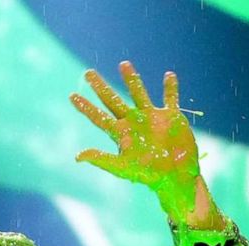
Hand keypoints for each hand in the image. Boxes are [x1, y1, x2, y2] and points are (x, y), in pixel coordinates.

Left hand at [70, 61, 220, 226]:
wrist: (176, 177)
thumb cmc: (149, 175)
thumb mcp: (123, 168)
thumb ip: (101, 159)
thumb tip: (78, 156)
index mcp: (121, 133)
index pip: (99, 117)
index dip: (85, 107)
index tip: (72, 96)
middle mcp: (134, 122)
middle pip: (113, 100)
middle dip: (100, 87)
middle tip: (88, 73)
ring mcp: (152, 118)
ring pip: (139, 93)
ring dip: (131, 79)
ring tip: (123, 64)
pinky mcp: (171, 117)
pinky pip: (171, 98)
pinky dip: (170, 88)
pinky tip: (169, 75)